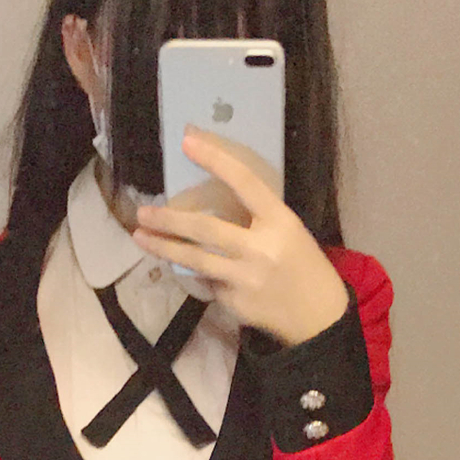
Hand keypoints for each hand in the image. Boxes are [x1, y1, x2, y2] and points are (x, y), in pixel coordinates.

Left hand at [133, 126, 348, 344]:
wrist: (318, 318)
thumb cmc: (304, 266)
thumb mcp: (289, 232)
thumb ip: (255, 218)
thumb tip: (210, 203)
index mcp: (280, 221)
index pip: (244, 182)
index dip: (215, 160)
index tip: (188, 141)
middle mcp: (261, 248)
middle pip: (205, 228)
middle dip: (169, 220)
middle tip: (142, 212)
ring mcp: (245, 278)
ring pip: (195, 260)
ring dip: (164, 248)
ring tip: (141, 237)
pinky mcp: (234, 302)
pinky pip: (207, 283)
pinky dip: (198, 275)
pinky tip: (191, 271)